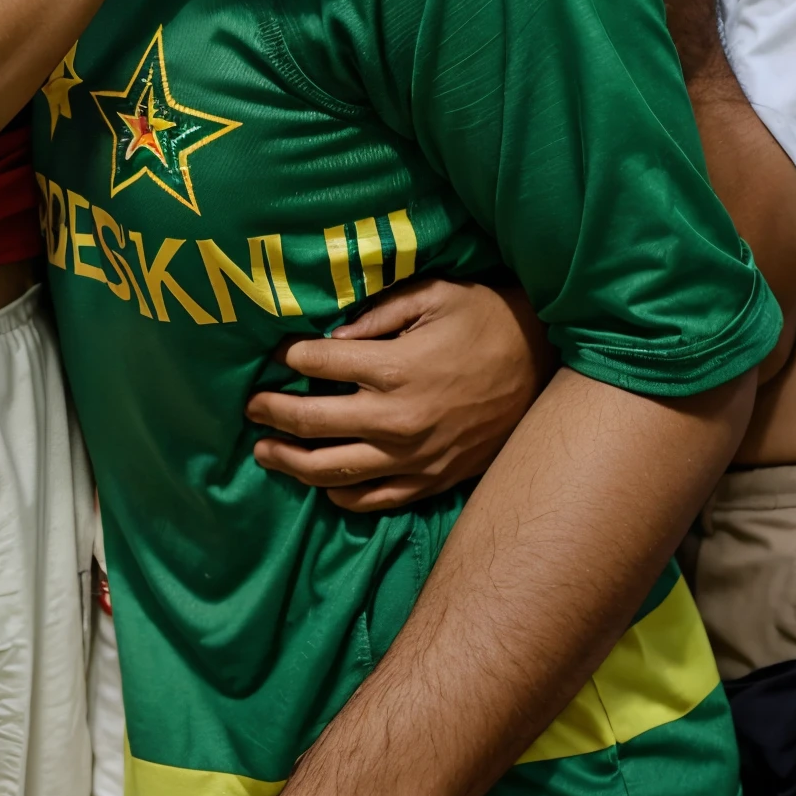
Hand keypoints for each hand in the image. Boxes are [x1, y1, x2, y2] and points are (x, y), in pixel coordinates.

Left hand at [247, 280, 552, 511]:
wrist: (546, 364)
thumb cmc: (485, 319)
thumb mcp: (432, 295)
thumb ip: (376, 314)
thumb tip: (329, 336)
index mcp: (395, 367)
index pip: (317, 363)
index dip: (288, 355)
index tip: (275, 353)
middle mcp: (398, 419)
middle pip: (311, 422)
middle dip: (271, 412)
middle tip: (249, 406)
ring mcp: (414, 456)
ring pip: (332, 470)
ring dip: (290, 462)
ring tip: (265, 451)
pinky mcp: (431, 480)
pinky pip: (374, 499)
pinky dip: (340, 494)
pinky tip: (322, 482)